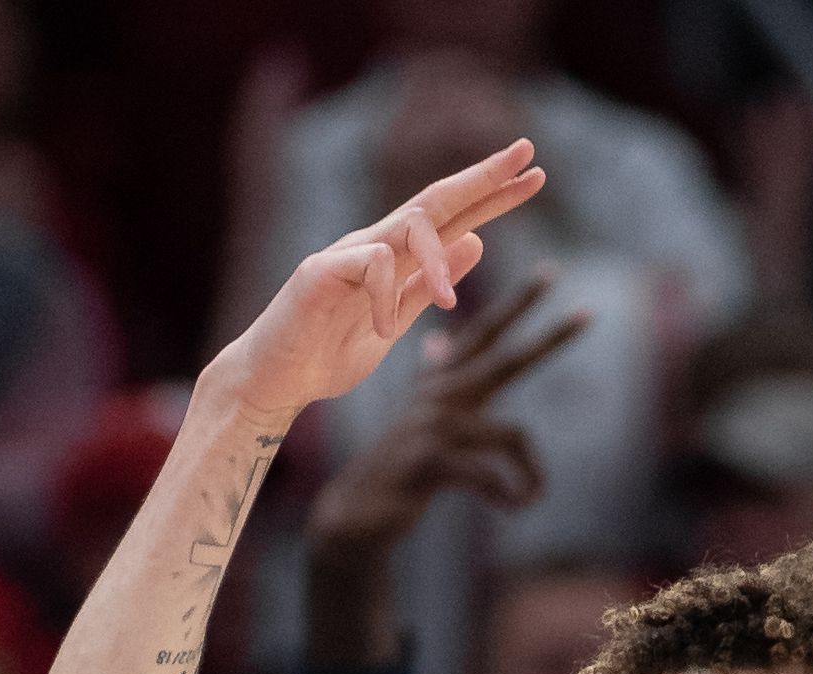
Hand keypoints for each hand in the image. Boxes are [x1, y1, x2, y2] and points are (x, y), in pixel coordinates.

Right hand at [205, 141, 546, 422]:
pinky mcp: (319, 270)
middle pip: (435, 200)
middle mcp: (373, 244)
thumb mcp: (396, 322)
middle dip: (482, 176)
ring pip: (407, 227)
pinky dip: (387, 299)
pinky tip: (384, 330)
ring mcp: (346, 253)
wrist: (276, 383)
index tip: (536, 175)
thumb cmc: (328, 355)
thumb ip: (429, 286)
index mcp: (396, 259)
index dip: (492, 196)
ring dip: (438, 264)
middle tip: (526, 151)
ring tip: (450, 306)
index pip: (452, 218)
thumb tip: (477, 242)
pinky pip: (371, 264)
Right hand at [303, 269, 588, 660]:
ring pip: (512, 434)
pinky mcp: (430, 459)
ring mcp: (433, 425)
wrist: (360, 510)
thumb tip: (436, 341)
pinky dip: (510, 494)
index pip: (485, 334)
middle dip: (547, 338)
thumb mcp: (417, 417)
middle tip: (586, 314)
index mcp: (441, 384)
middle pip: (504, 360)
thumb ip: (431, 378)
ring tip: (533, 495)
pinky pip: (491, 474)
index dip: (516, 304)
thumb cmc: (400, 466)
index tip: (550, 272)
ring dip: (532, 472)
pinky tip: (514, 508)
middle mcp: (439, 395)